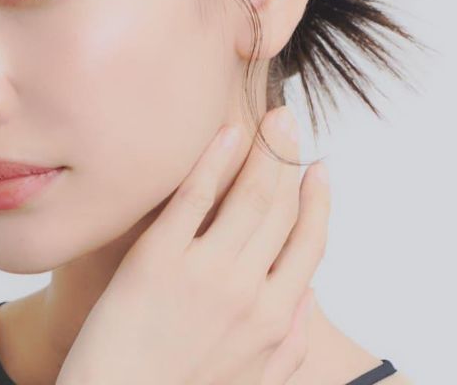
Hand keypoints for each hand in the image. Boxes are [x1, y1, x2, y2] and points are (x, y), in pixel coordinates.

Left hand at [55, 106, 329, 384]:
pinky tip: (226, 132)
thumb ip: (289, 343)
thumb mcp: (253, 379)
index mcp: (275, 320)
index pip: (310, 245)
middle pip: (280, 209)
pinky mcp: (158, 257)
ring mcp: (204, 271)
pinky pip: (194, 196)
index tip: (319, 170)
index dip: (317, 202)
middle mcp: (248, 291)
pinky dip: (214, 159)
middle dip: (289, 159)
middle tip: (288, 122)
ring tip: (269, 119)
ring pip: (248, 196)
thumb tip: (309, 299)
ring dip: (264, 151)